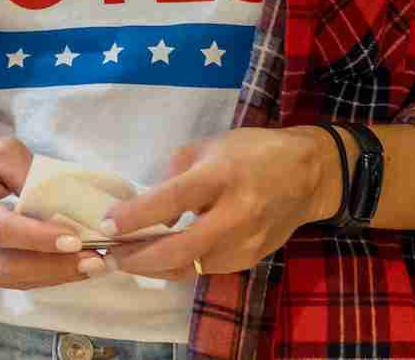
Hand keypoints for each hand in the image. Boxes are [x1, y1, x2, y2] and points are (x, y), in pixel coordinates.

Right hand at [0, 136, 106, 289]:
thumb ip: (29, 172)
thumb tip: (63, 201)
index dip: (37, 237)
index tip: (75, 239)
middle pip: (4, 265)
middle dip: (53, 266)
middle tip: (95, 260)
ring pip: (8, 280)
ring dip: (53, 277)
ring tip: (92, 266)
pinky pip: (7, 282)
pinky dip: (41, 278)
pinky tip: (70, 268)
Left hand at [97, 127, 338, 280]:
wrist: (309, 174)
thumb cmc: (254, 152)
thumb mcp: (213, 145)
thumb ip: (177, 171)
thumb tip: (150, 204)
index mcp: (223, 175)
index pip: (172, 200)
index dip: (135, 216)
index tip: (106, 224)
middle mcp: (236, 212)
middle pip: (179, 249)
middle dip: (138, 258)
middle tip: (109, 257)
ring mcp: (245, 241)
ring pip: (188, 267)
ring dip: (153, 267)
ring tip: (126, 260)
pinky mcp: (249, 259)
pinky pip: (204, 268)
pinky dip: (178, 265)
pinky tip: (161, 258)